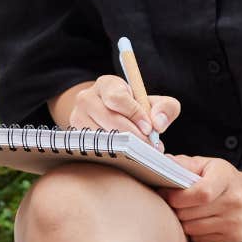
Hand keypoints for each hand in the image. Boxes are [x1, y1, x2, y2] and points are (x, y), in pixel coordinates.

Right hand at [59, 75, 180, 143]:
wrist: (111, 118)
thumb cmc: (135, 110)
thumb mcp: (153, 104)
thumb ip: (165, 108)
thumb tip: (158, 124)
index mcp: (106, 84)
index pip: (117, 97)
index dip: (135, 114)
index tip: (149, 128)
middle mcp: (86, 98)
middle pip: (109, 118)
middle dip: (133, 135)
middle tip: (150, 147)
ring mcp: (77, 118)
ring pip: (101, 136)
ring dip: (124, 148)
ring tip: (141, 153)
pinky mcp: (76, 137)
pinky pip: (95, 148)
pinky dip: (113, 155)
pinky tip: (127, 157)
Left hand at [162, 156, 241, 241]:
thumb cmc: (225, 180)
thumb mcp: (208, 164)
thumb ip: (183, 164)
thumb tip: (159, 163)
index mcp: (226, 178)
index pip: (200, 193)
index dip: (177, 196)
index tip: (164, 193)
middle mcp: (235, 201)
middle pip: (190, 212)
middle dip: (175, 208)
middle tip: (173, 202)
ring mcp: (237, 221)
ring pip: (192, 228)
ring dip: (183, 221)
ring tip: (187, 211)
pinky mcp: (236, 237)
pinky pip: (200, 239)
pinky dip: (194, 232)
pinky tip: (200, 221)